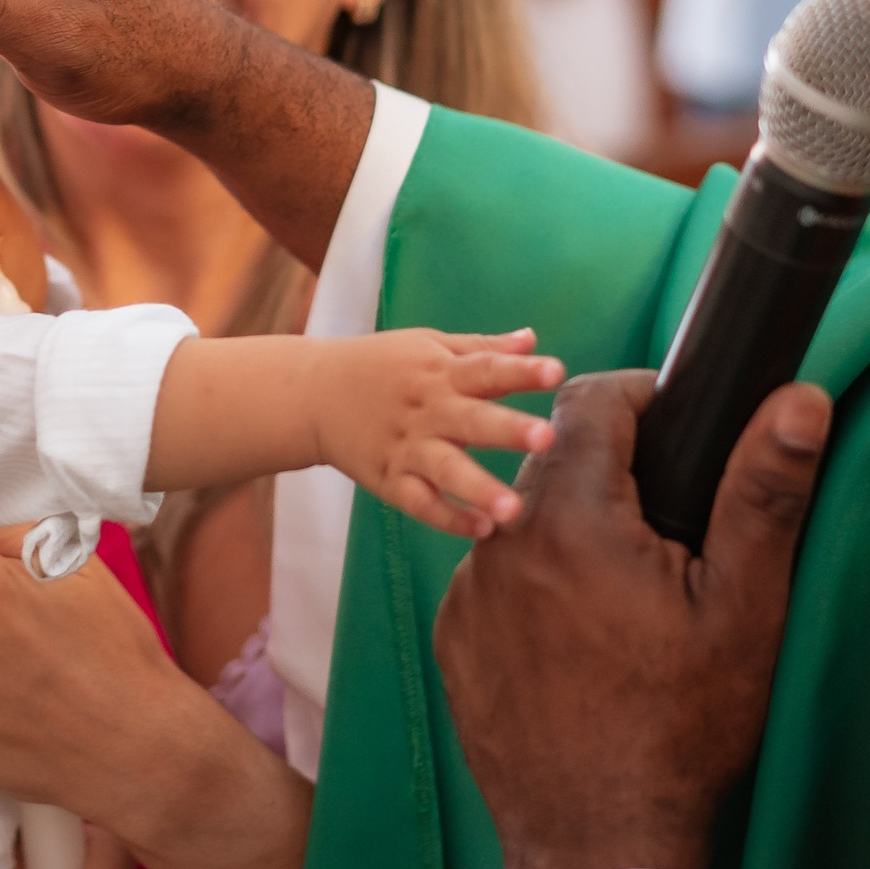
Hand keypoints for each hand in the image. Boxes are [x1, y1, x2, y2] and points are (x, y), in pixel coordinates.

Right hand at [313, 329, 559, 538]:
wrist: (312, 394)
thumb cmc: (381, 366)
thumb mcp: (427, 346)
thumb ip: (480, 348)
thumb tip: (532, 339)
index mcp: (440, 372)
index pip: (485, 368)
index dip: (521, 371)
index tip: (557, 372)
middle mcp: (427, 410)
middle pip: (471, 420)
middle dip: (508, 429)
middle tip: (546, 437)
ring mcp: (406, 448)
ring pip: (445, 469)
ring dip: (479, 487)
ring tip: (513, 509)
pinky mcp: (389, 479)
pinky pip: (419, 502)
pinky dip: (447, 517)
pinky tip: (480, 529)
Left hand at [434, 370, 829, 868]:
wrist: (599, 839)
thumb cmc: (682, 725)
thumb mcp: (743, 606)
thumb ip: (763, 492)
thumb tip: (797, 399)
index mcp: (570, 517)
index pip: (591, 399)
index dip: (643, 398)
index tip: (680, 427)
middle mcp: (501, 542)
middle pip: (555, 460)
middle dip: (613, 472)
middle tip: (671, 528)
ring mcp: (467, 593)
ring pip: (525, 522)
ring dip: (573, 532)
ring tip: (629, 593)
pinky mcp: (455, 638)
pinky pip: (497, 580)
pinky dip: (538, 588)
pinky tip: (583, 638)